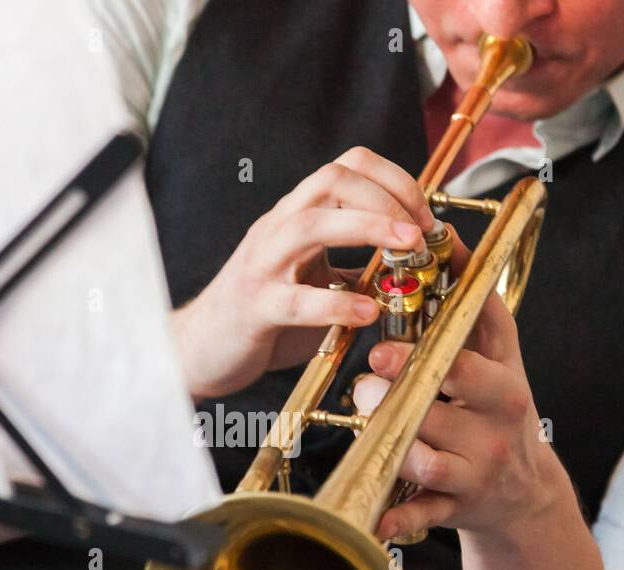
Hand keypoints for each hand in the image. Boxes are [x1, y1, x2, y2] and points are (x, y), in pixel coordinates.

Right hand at [173, 147, 434, 398]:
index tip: (425, 216)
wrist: (199, 349)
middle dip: (386, 196)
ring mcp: (262, 266)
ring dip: (368, 227)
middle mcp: (277, 230)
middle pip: (331, 181)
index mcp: (295, 217)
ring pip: (311, 225)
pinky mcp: (253, 308)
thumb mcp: (315, 279)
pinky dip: (337, 303)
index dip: (394, 179)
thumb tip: (414, 260)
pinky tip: (367, 312)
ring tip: (406, 247)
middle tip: (421, 231)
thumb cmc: (264, 316)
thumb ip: (355, 265)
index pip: (346, 167)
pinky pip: (296, 300)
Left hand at [352, 282, 563, 540]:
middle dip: (392, 400)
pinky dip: (396, 521)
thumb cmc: (501, 408)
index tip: (382, 349)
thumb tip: (449, 239)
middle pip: (434, 416)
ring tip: (367, 423)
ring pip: (422, 463)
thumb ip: (478, 303)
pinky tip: (374, 518)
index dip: (421, 360)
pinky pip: (420, 517)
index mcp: (505, 391)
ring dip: (387, 445)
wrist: (524, 491)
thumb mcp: (502, 356)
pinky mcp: (454, 511)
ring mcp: (473, 476)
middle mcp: (493, 434)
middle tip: (366, 388)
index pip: (466, 370)